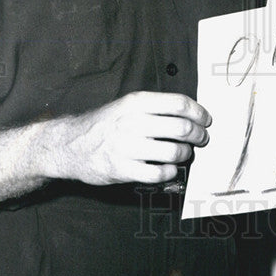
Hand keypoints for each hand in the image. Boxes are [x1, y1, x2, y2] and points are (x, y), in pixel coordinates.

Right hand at [50, 91, 211, 185]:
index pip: (179, 104)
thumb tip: (190, 114)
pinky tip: (170, 168)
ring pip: (174, 152)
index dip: (198, 113)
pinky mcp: (122, 170)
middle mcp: (132, 122)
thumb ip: (154, 107)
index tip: (206, 120)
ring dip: (185, 154)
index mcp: (136, 102)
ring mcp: (126, 147)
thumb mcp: (126, 105)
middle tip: (202, 139)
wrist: (70, 145)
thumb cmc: (105, 124)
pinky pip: (159, 173)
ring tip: (185, 153)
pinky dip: (170, 172)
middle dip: (198, 135)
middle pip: (181, 128)